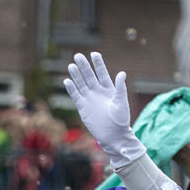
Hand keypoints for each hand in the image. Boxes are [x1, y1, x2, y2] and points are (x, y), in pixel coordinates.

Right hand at [63, 52, 140, 166]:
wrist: (114, 135)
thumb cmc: (121, 120)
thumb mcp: (122, 102)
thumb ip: (120, 88)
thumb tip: (121, 73)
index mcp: (109, 89)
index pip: (102, 73)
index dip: (98, 63)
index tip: (94, 53)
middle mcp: (98, 92)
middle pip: (89, 76)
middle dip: (84, 66)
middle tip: (77, 55)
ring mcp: (89, 99)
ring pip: (81, 84)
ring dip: (76, 75)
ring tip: (71, 65)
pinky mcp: (83, 108)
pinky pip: (75, 96)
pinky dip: (71, 89)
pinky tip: (67, 81)